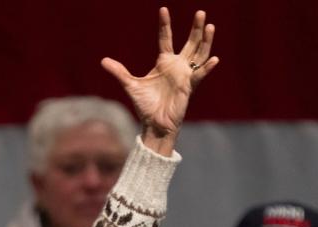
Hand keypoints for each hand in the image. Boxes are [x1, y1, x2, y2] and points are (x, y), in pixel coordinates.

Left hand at [101, 7, 217, 155]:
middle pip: (190, 43)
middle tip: (200, 12)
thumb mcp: (130, 85)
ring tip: (209, 26)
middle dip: (195, 28)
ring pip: (200, 54)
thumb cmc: (145, 106)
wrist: (154, 124)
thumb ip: (119, 72)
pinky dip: (207, 68)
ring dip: (205, 41)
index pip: (166, 38)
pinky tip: (214, 59)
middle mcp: (177, 66)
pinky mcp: (189, 87)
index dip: (165, 24)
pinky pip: (200, 75)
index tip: (163, 9)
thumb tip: (103, 60)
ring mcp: (185, 75)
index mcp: (164, 62)